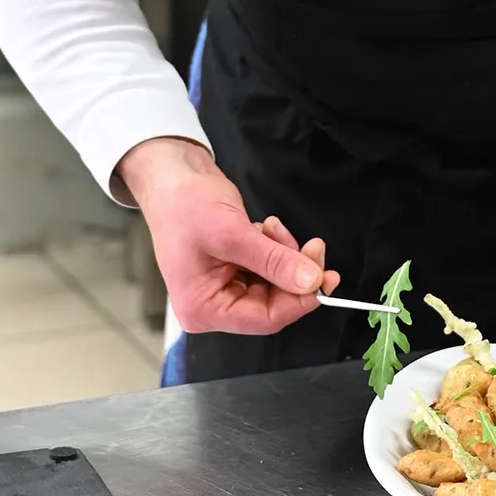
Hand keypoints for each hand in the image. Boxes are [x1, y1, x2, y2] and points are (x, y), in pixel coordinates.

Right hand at [119, 137, 339, 333]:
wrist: (171, 175)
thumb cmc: (185, 205)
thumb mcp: (232, 234)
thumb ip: (274, 261)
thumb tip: (311, 282)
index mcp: (204, 309)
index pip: (265, 319)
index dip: (299, 300)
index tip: (324, 278)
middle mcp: (215, 305)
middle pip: (275, 302)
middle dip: (295, 272)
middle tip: (314, 246)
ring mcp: (226, 287)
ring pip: (278, 283)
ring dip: (285, 255)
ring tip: (271, 226)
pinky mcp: (236, 269)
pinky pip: (271, 268)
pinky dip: (276, 248)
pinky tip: (265, 227)